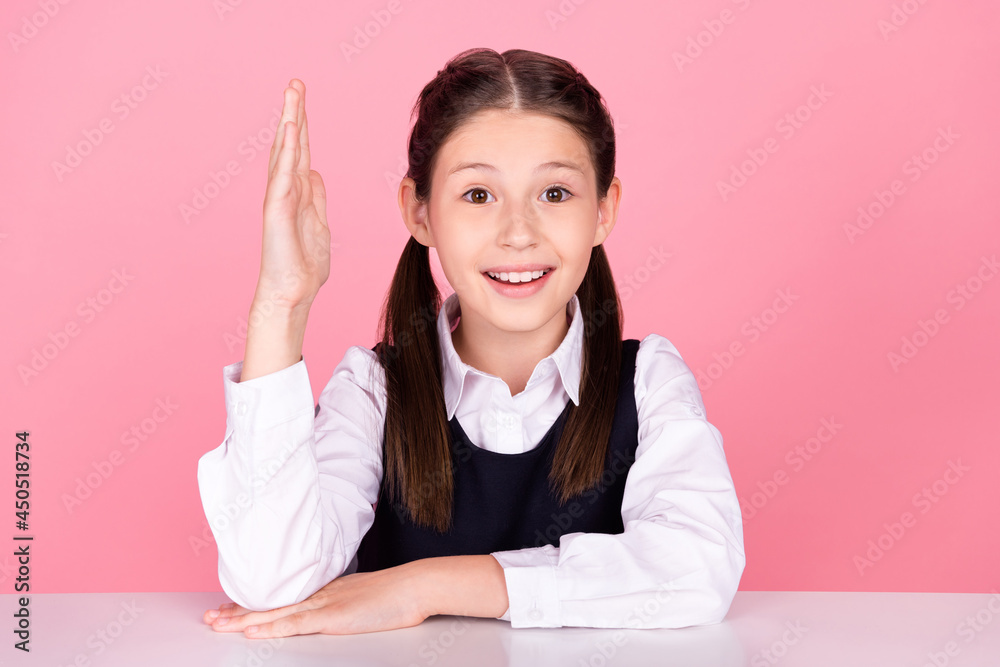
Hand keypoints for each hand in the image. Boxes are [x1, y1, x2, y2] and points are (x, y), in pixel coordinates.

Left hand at [202, 563, 429, 637]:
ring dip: (242, 620)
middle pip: (270, 602)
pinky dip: (271, 627)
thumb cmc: (396, 594)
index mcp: (325, 590)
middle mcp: (318, 594)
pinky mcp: (332, 617)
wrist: (414, 586)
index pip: (282, 597)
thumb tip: (336, 609)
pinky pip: (295, 624)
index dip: (254, 603)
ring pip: (274, 612)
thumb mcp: (363, 596)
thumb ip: (344, 602)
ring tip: (216, 624)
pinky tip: (251, 631)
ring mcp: (324, 605)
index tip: (230, 607)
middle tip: (209, 616)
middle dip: (237, 611)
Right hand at [256, 78, 330, 312]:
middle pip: (290, 144)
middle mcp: (285, 190)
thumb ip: (315, 197)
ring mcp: (279, 198)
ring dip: (288, 123)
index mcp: (297, 192)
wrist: (292, 292)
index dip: (302, 125)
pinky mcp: (277, 210)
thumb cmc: (303, 264)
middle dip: (293, 113)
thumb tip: (314, 173)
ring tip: (292, 95)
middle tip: (296, 83)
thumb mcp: (319, 223)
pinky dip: (286, 151)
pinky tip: (290, 129)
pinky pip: (283, 174)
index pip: (300, 151)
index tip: (302, 99)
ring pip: (284, 152)